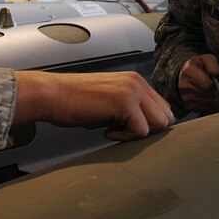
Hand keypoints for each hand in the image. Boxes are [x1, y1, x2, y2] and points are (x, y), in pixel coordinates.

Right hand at [14, 71, 174, 140]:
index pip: (162, 108)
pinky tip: (106, 130)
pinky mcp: (125, 102)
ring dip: (138, 133)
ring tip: (114, 129)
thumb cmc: (74, 101)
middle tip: (120, 130)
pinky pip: (141, 131)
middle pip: (166, 116)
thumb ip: (130, 108)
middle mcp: (137, 82)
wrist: (52, 94)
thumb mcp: (109, 101)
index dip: (148, 124)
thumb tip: (147, 127)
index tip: (125, 127)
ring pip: (159, 123)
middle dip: (147, 130)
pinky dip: (125, 137)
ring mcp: (132, 90)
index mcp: (135, 81)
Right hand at [177, 53, 218, 111]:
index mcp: (188, 71)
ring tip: (207, 89)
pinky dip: (207, 103)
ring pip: (208, 102)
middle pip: (209, 94)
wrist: (186, 74)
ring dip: (212, 97)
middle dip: (214, 90)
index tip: (212, 79)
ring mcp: (184, 96)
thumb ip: (213, 64)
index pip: (208, 85)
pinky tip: (204, 95)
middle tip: (211, 84)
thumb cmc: (199, 67)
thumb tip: (215, 73)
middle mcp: (184, 85)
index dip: (215, 83)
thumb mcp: (207, 59)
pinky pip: (204, 108)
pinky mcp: (188, 105)